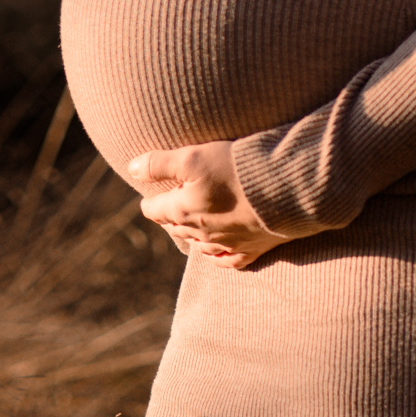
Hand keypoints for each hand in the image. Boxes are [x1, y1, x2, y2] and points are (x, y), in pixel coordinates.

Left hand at [127, 141, 291, 267]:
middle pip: (176, 228)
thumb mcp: (192, 156)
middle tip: (170, 206)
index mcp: (183, 211)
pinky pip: (226, 260)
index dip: (151, 201)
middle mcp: (201, 233)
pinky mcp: (251, 250)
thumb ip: (159, 163)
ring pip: (199, 245)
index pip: (155, 210)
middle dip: (171, 217)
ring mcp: (226, 244)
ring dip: (193, 234)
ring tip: (192, 224)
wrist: (284, 188)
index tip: (149, 197)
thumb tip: (130, 168)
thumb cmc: (237, 168)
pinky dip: (217, 255)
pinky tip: (217, 251)